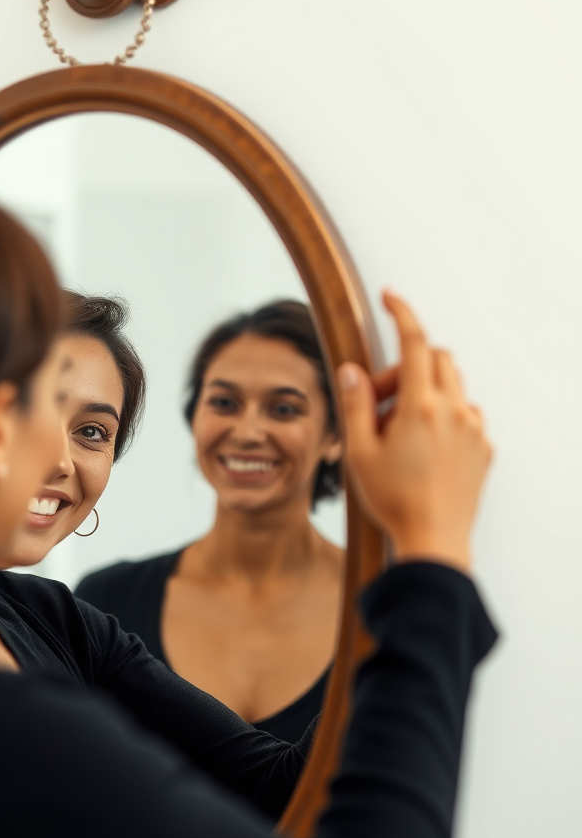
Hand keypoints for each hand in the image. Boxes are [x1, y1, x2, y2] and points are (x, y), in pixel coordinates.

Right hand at [337, 291, 492, 573]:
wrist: (434, 540)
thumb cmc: (394, 499)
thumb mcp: (359, 451)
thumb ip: (356, 404)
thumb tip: (352, 371)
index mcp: (421, 406)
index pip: (415, 341)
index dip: (402, 313)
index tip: (390, 297)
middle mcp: (454, 410)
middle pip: (437, 359)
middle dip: (406, 367)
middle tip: (379, 402)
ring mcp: (474, 429)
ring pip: (452, 388)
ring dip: (425, 394)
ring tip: (398, 433)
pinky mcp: (484, 449)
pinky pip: (465, 416)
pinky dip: (443, 418)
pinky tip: (422, 450)